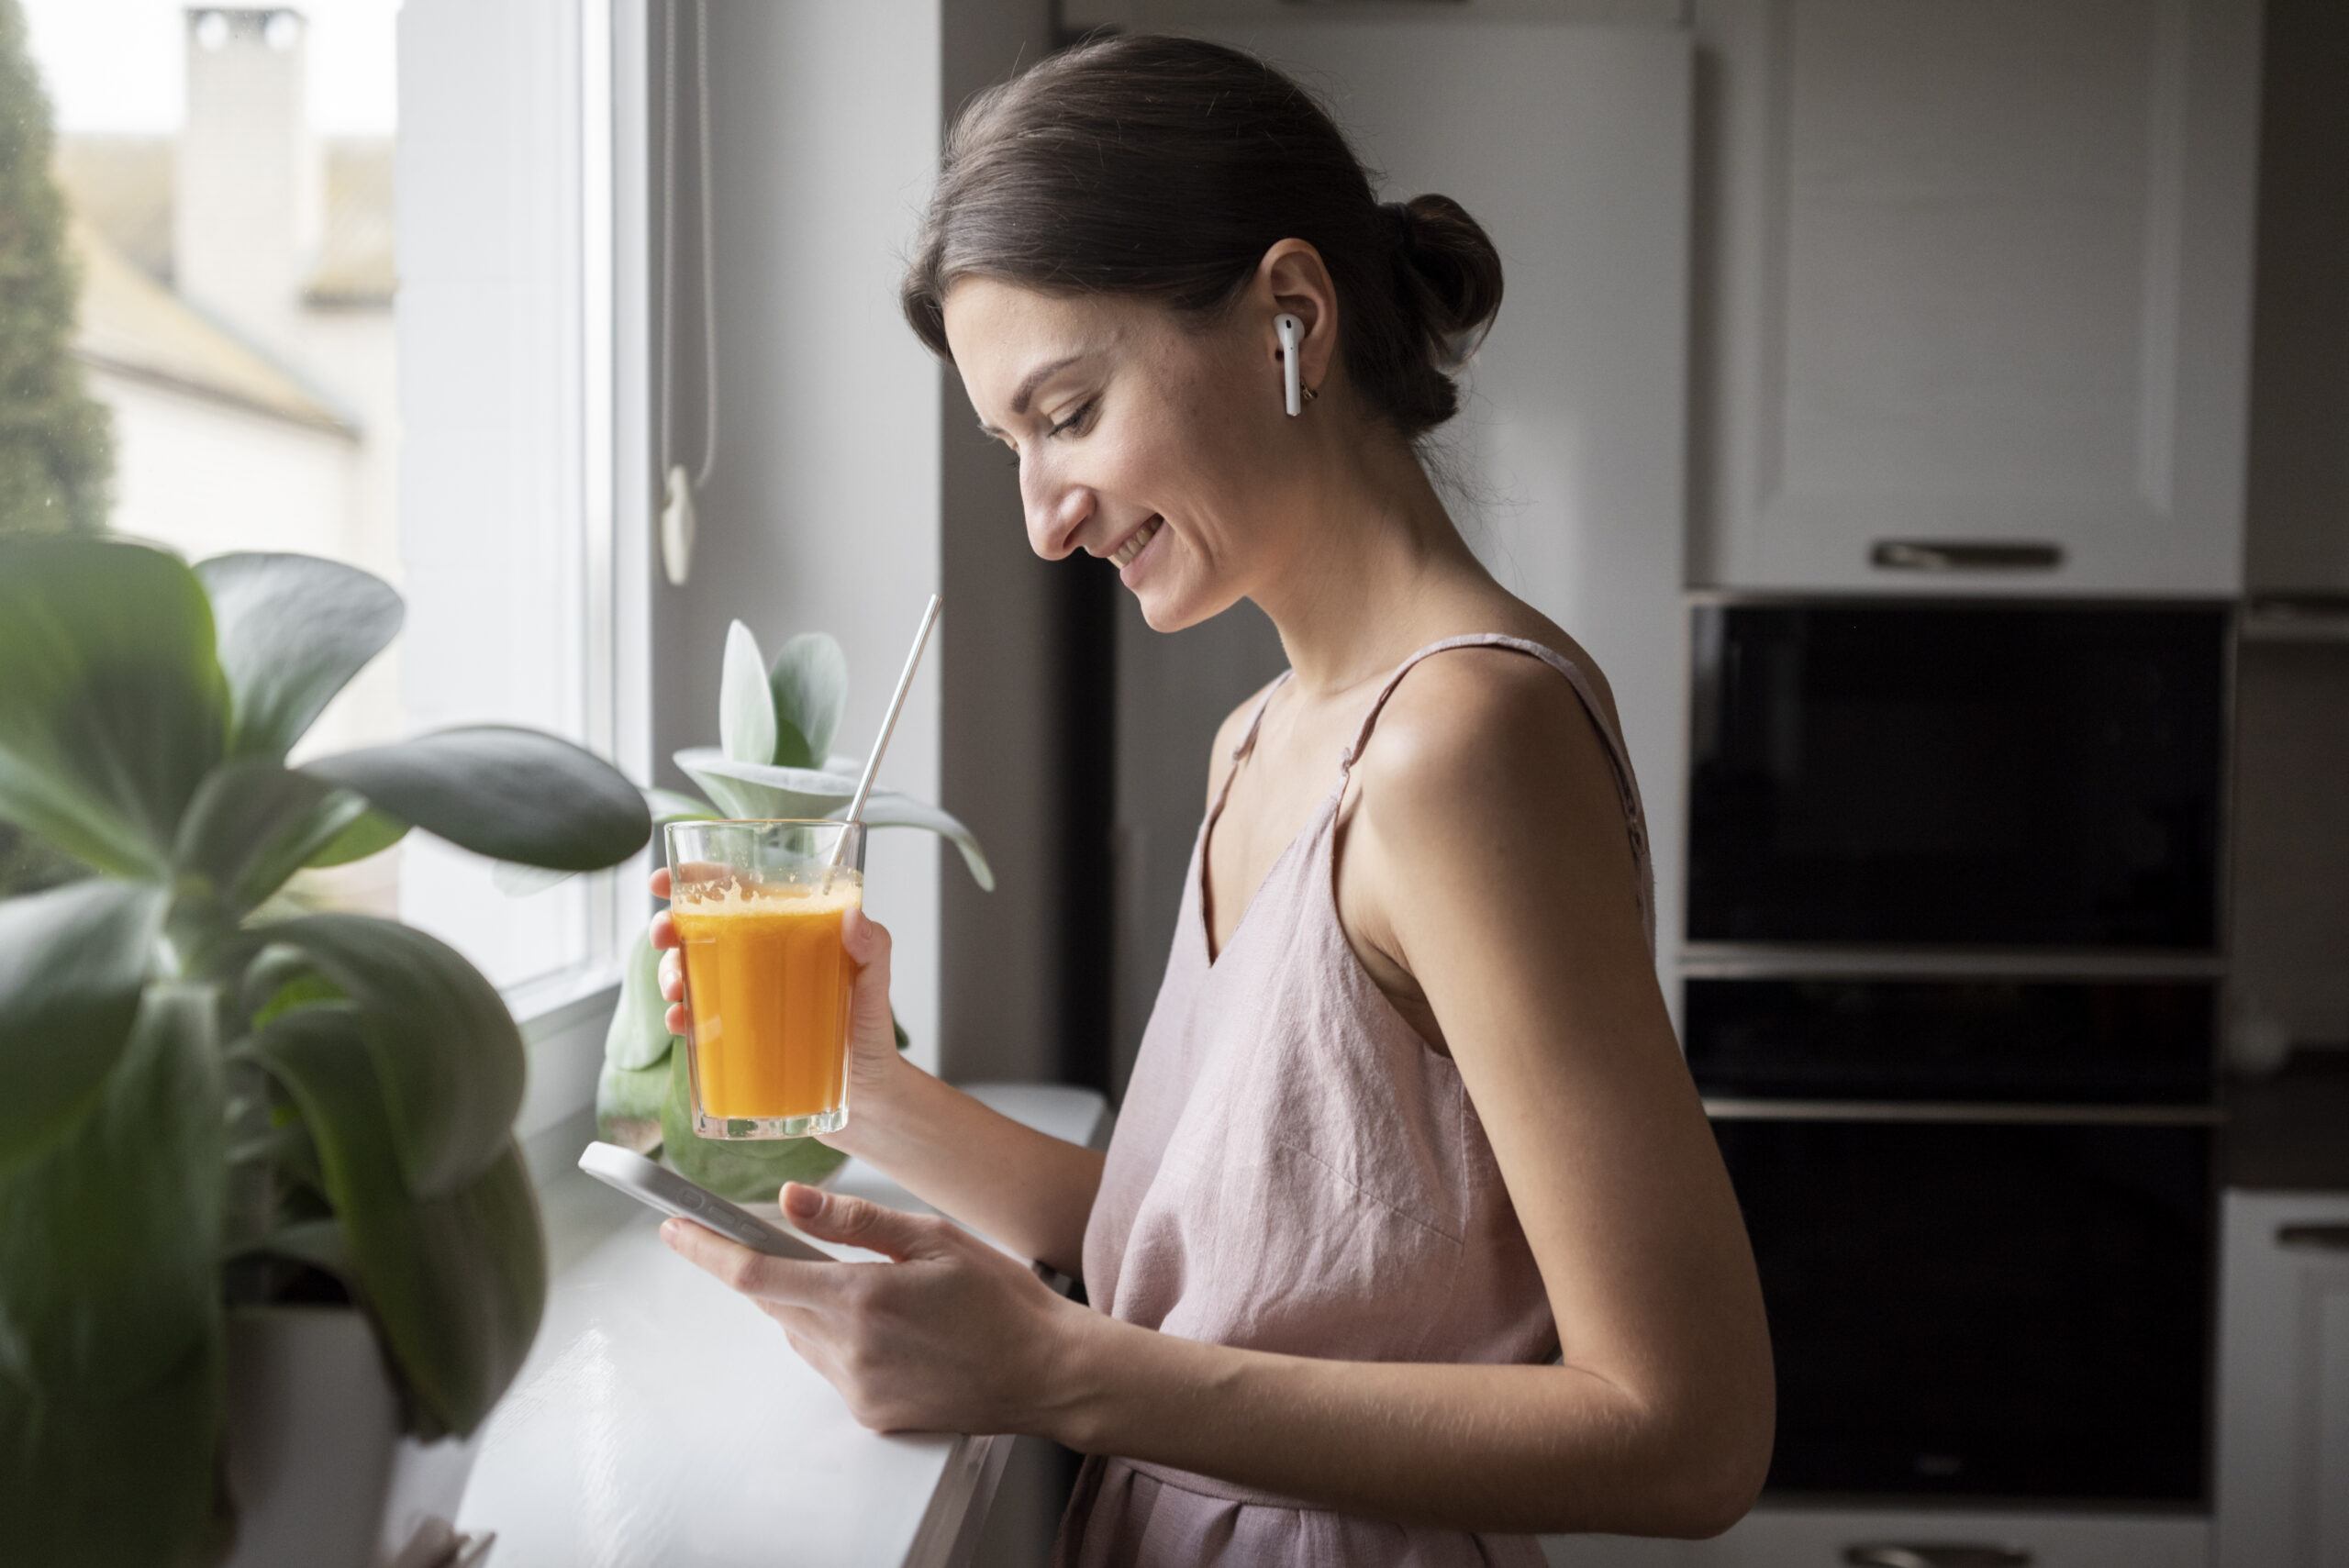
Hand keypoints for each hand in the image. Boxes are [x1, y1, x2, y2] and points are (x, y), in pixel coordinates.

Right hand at [647, 868, 907, 1113]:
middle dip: (670, 926)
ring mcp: (743, 1001)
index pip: (738, 893)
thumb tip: (853, 918)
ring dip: (669, 973)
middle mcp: (759, 962)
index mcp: (788, 934)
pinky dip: (680, 1019)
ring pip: (689, 973)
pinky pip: (696, 1023)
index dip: (698, 881)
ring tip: (675, 989)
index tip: (664, 880)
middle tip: (664, 934)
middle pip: (701, 931)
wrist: (870, 1097)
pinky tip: (680, 1022)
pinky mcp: (735, 1039)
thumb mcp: (876, 985)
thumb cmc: (871, 1031)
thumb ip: (874, 950)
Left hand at [660, 1184, 1091, 1435]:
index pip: (755, 1274)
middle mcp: (848, 1352)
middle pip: (778, 1304)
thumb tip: (791, 1201)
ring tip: (890, 1295)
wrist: (1048, 1372)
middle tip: (833, 1252)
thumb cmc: (1002, 1300)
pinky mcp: (872, 1415)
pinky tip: (901, 1332)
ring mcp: (858, 1390)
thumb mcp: (933, 1238)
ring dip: (819, 1307)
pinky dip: (846, 1341)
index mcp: (860, 1298)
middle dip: (786, 1271)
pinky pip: (833, 1367)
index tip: (674, 1227)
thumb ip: (854, 1222)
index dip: (705, 1249)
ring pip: (803, 1336)